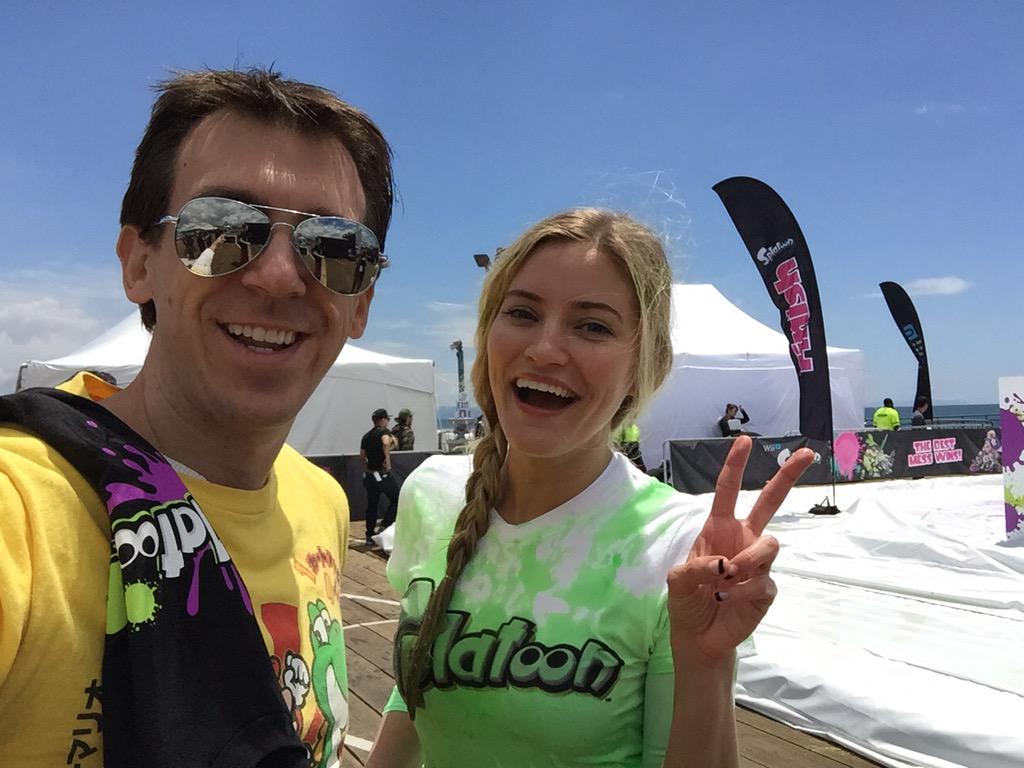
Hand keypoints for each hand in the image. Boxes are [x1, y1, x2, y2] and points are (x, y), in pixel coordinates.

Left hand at [666, 436, 811, 667]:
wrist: (699, 636)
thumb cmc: (687, 600)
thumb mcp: (678, 581)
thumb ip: (696, 567)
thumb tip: (725, 564)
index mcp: (719, 529)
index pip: (728, 491)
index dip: (735, 466)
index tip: (745, 441)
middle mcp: (743, 539)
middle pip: (770, 502)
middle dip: (787, 476)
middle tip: (808, 453)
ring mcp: (758, 563)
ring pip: (770, 544)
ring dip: (748, 559)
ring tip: (726, 576)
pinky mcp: (767, 588)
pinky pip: (764, 580)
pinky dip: (742, 589)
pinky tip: (726, 598)